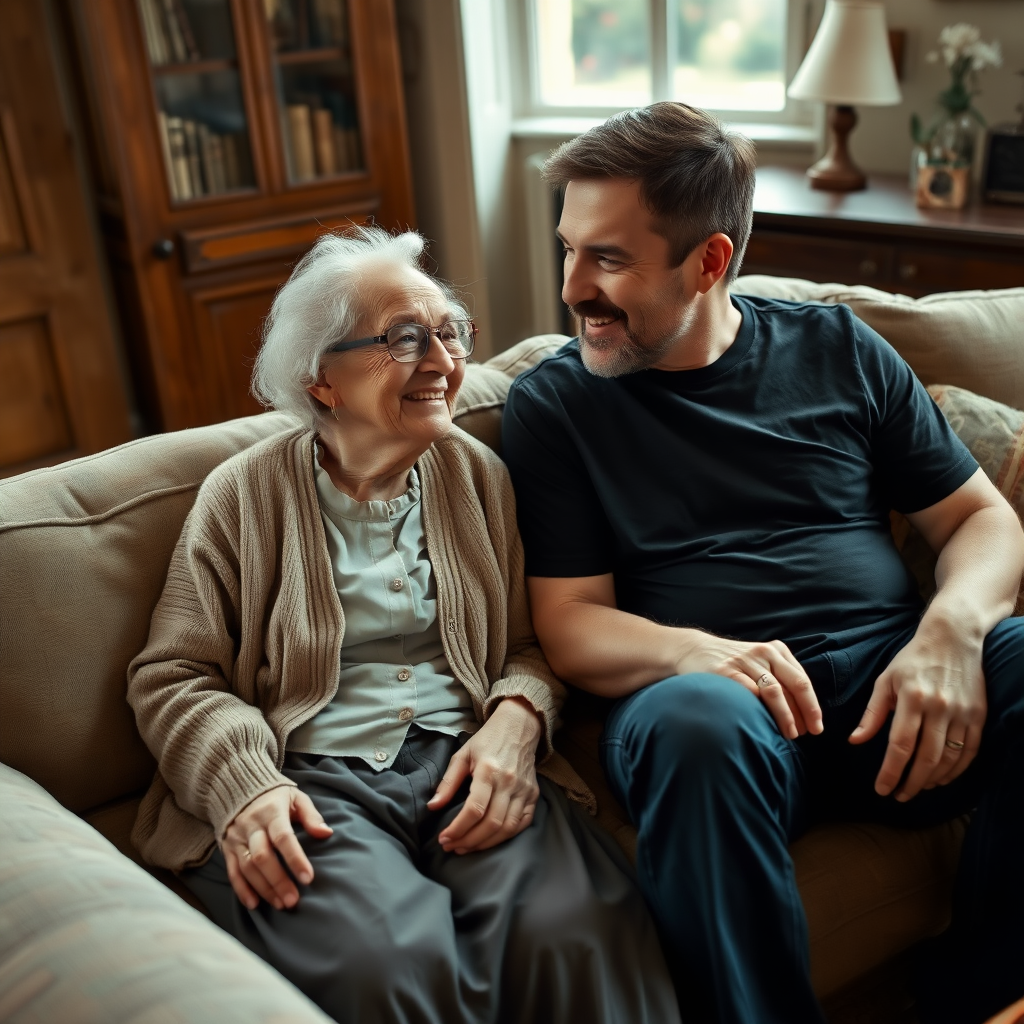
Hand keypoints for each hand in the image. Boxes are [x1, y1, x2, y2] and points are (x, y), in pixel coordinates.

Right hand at [221, 785, 332, 910]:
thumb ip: (311, 816)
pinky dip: (242, 890)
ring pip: (247, 868)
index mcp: (271, 811)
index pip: (283, 838)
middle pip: (262, 857)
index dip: (295, 859)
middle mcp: (251, 826)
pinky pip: (232, 872)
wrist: (239, 788)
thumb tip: (326, 833)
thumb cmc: (275, 798)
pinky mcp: (228, 849)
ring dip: (263, 889)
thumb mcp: (296, 798)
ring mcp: (237, 838)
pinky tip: (254, 904)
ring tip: (281, 904)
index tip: (308, 878)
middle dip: (278, 881)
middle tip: (293, 900)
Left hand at [428, 697, 541, 854]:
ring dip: (486, 844)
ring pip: (508, 828)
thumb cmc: (487, 741)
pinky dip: (507, 836)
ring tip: (467, 847)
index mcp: (489, 770)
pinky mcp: (534, 794)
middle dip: (469, 840)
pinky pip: (523, 823)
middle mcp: (509, 782)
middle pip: (491, 823)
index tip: (444, 838)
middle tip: (452, 847)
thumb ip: (448, 782)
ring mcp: (524, 789)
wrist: (518, 726)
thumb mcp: (462, 755)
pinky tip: (490, 840)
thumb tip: (433, 807)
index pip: (474, 809)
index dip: (458, 828)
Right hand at [675, 632, 822, 739]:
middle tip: (808, 733)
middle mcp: (764, 653)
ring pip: (774, 691)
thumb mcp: (760, 662)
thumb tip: (803, 713)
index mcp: (777, 651)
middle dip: (805, 712)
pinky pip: (748, 692)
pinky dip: (759, 710)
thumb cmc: (733, 663)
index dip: (812, 706)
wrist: (694, 649)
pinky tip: (763, 724)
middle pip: (795, 684)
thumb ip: (780, 678)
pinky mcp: (726, 671)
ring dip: (786, 715)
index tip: (816, 726)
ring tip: (789, 734)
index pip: (802, 681)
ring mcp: (745, 661)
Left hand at [849, 628, 986, 800]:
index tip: (882, 790)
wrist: (953, 638)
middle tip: (900, 796)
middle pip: (926, 758)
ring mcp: (962, 712)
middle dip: (911, 783)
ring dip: (933, 780)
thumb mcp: (885, 680)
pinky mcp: (979, 715)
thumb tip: (855, 741)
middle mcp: (939, 707)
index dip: (890, 771)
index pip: (900, 745)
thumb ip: (872, 713)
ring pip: (949, 758)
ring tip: (918, 788)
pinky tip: (942, 778)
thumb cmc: (912, 660)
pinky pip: (970, 752)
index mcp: (911, 698)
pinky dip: (956, 770)